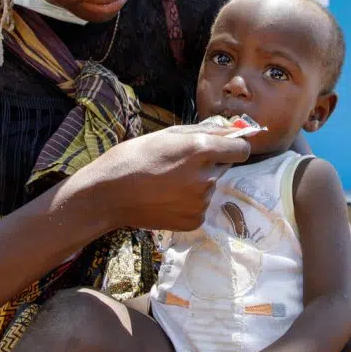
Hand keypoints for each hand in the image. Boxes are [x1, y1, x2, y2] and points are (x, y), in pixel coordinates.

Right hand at [70, 125, 250, 234]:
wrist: (109, 195)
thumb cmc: (134, 157)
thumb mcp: (168, 134)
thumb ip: (205, 130)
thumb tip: (234, 130)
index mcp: (201, 149)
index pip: (241, 149)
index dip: (233, 147)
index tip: (223, 148)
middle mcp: (206, 176)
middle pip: (224, 167)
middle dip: (209, 163)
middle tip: (179, 165)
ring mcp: (202, 201)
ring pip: (211, 186)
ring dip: (197, 183)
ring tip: (168, 182)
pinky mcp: (195, 220)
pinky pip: (201, 206)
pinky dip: (189, 202)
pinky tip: (167, 198)